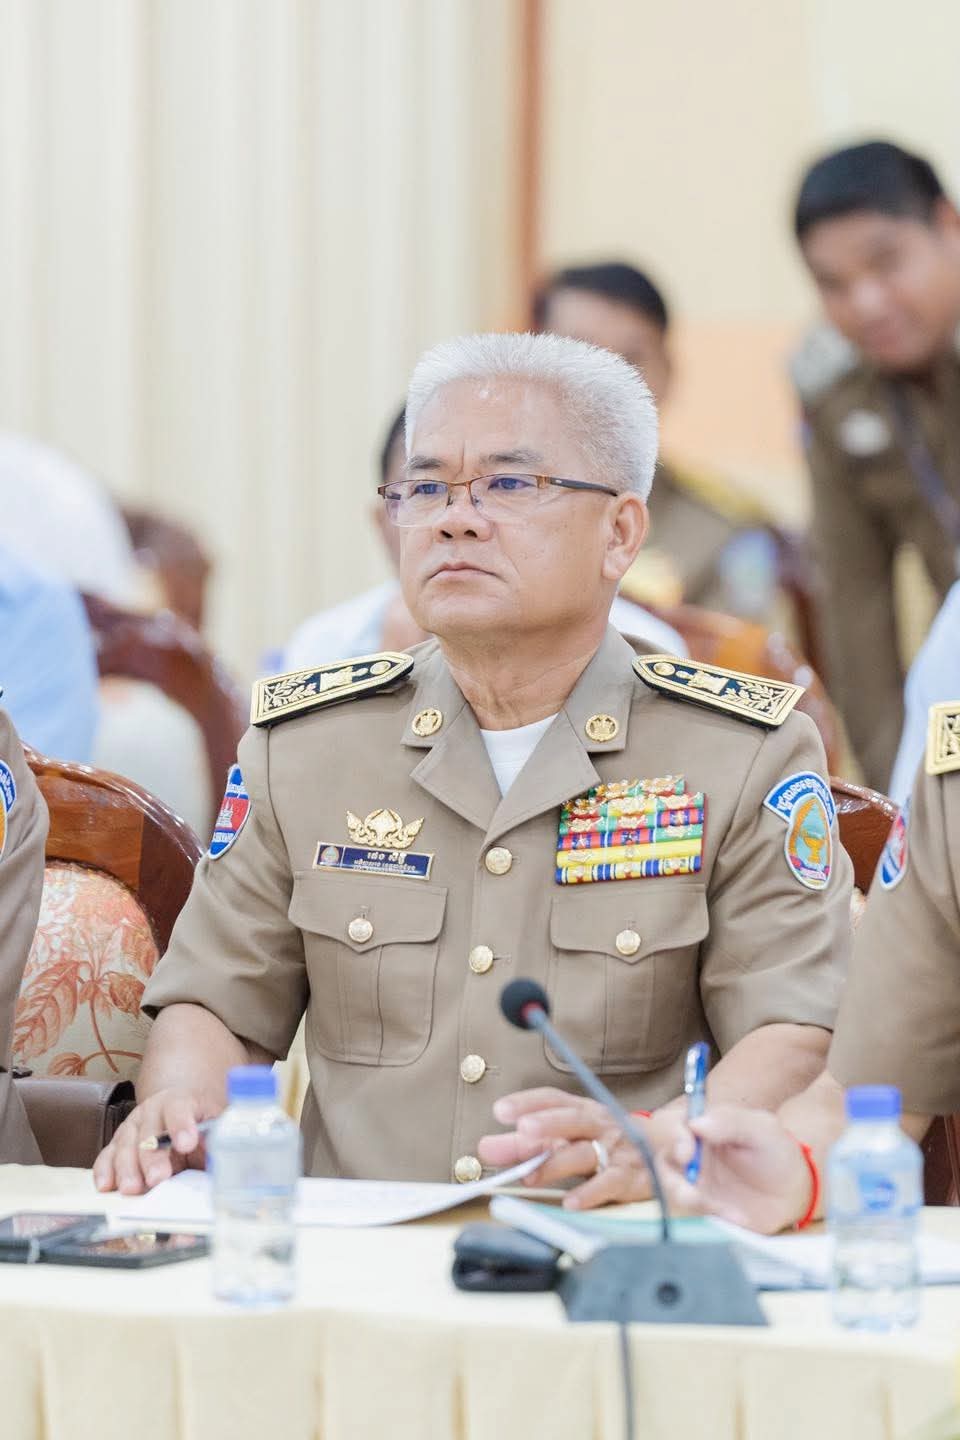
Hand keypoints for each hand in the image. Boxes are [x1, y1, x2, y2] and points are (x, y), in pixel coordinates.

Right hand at [92, 1089, 219, 1194]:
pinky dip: (105, 1170)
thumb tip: (226, 1166)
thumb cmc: (201, 1127)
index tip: (187, 1144)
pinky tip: (105, 1185)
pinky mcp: (118, 1144)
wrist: (182, 1116)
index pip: (179, 1108)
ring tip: (132, 1188)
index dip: (182, 1125)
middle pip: (149, 1131)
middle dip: (153, 1156)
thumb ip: (219, 1142)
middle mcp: (153, 1111)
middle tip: (157, 1178)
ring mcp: (132, 1126)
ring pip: (125, 1144)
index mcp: (181, 1101)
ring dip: (127, 1168)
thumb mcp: (216, 1128)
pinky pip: (108, 1156)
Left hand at [478, 1087, 670, 1208]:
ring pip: (585, 1153)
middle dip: (546, 1124)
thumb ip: (527, 1144)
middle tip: (520, 1130)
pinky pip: (609, 1184)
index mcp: (582, 1110)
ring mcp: (615, 1150)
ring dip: (557, 1163)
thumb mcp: (569, 1137)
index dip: (527, 1102)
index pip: (553, 1099)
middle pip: (571, 1120)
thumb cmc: (606, 1141)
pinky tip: (570, 1203)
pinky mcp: (629, 1178)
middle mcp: (599, 1124)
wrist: (666, 1150)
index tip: (500, 1111)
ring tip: (530, 1174)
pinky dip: (590, 1193)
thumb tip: (486, 1147)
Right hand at [659, 1105, 812, 1233]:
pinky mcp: (702, 1207)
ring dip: (687, 1200)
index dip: (673, 1137)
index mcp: (702, 1128)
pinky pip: (694, 1213)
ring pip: (672, 1189)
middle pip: (663, 1161)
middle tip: (692, 1193)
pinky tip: (739, 1216)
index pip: (671, 1126)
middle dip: (671, 1178)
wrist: (794, 1192)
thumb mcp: (762, 1129)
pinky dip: (713, 1216)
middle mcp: (692, 1154)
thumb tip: (695, 1123)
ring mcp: (695, 1182)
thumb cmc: (776, 1152)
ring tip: (715, 1208)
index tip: (687, 1153)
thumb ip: (731, 1121)